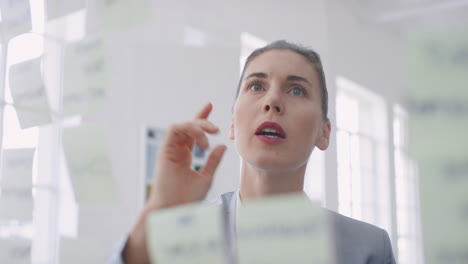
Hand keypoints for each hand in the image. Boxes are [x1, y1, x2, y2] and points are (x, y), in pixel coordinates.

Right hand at [123, 103, 225, 262]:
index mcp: (185, 155)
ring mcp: (169, 150)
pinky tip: (202, 140)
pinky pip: (175, 131)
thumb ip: (213, 161)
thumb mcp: (206, 176)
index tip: (210, 106)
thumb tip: (222, 146)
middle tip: (216, 128)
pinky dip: (189, 130)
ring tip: (211, 134)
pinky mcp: (164, 151)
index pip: (193, 132)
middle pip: (188, 126)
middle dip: (202, 121)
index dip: (200, 118)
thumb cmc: (188, 197)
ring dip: (197, 126)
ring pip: (182, 126)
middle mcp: (176, 150)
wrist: (175, 208)